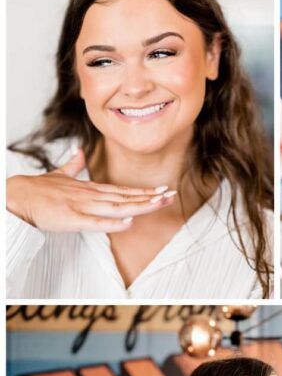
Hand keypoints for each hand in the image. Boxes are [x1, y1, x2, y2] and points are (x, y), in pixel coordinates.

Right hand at [6, 149, 176, 231]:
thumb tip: (79, 152)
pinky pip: (95, 222)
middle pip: (125, 197)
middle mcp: (90, 196)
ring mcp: (82, 206)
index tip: (163, 191)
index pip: (122, 191)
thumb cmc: (38, 190)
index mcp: (90, 189)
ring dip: (140, 206)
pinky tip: (129, 223)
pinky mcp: (71, 218)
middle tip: (172, 195)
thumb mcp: (59, 176)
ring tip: (160, 204)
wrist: (16, 196)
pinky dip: (112, 223)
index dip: (144, 191)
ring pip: (117, 207)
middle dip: (150, 197)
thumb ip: (72, 167)